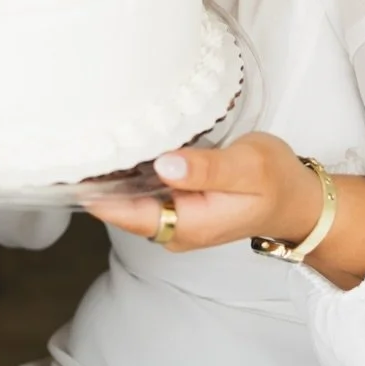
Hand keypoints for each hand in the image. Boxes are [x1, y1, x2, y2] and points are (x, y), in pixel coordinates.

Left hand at [89, 133, 323, 254]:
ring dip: (109, 174)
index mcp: (190, 224)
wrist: (297, 200)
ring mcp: (174, 219)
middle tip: (72, 139)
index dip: (95, 193)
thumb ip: (206, 169)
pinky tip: (116, 146)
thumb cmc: (276, 182)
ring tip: (85, 137)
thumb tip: (165, 166)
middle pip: (120, 207)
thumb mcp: (247, 168)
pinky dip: (127, 172)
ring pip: (128, 199)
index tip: (68, 168)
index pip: (127, 213)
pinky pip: (141, 192)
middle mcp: (175, 228)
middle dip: (96, 179)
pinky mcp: (176, 206)